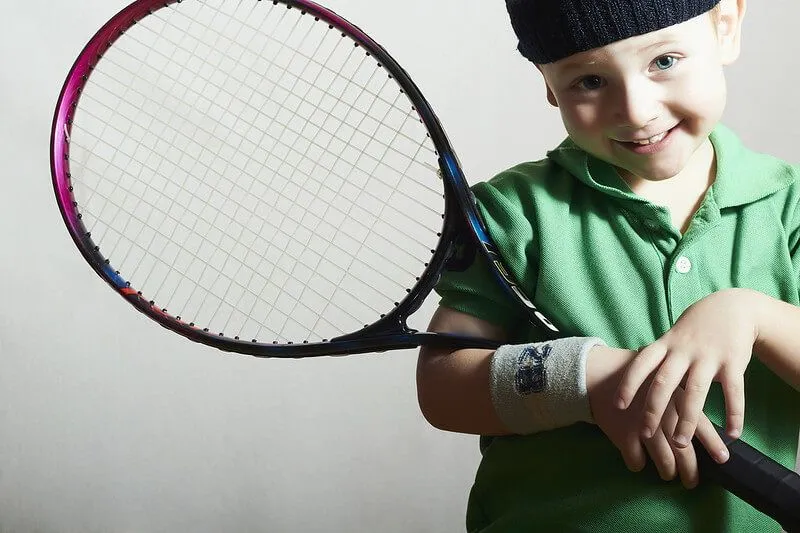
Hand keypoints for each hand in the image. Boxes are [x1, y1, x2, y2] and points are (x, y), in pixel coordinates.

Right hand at [587, 345, 727, 487]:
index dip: (713, 444)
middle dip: (690, 470)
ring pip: (664, 461)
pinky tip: (639, 462)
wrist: (599, 373)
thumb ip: (683, 393)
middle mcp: (663, 415)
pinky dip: (638, 464)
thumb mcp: (663, 376)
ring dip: (667, 471)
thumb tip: (701, 412)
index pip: (701, 425)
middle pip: (684, 451)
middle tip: (692, 481)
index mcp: (676, 398)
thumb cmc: (635, 376)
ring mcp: (643, 427)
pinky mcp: (623, 435)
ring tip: (668, 474)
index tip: (723, 460)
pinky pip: (636, 461)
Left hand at [614, 289, 758, 450]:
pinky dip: (734, 414)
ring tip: (680, 443)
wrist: (732, 307)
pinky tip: (731, 434)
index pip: (641, 364)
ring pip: (696, 392)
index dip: (628, 384)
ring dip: (687, 419)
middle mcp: (684, 351)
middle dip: (653, 409)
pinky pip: (734, 392)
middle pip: (664, 382)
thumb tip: (632, 381)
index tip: (617, 405)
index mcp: (665, 345)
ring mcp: (708, 357)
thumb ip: (657, 358)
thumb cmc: (694, 328)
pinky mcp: (733, 362)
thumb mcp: (671, 338)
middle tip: (645, 433)